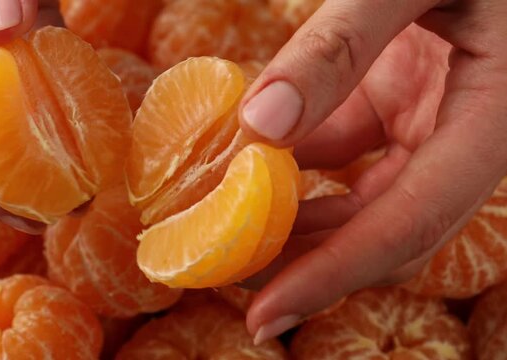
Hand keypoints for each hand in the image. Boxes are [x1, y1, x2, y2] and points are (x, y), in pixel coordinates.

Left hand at [239, 0, 506, 342]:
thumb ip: (339, 44)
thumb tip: (261, 123)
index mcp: (494, 122)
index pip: (411, 224)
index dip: (334, 275)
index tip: (263, 315)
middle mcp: (464, 141)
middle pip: (383, 232)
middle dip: (305, 261)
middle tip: (222, 271)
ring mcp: (430, 126)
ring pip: (362, 204)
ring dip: (295, 222)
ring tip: (225, 228)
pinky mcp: (399, 107)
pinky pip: (344, 158)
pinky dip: (296, 171)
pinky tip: (247, 168)